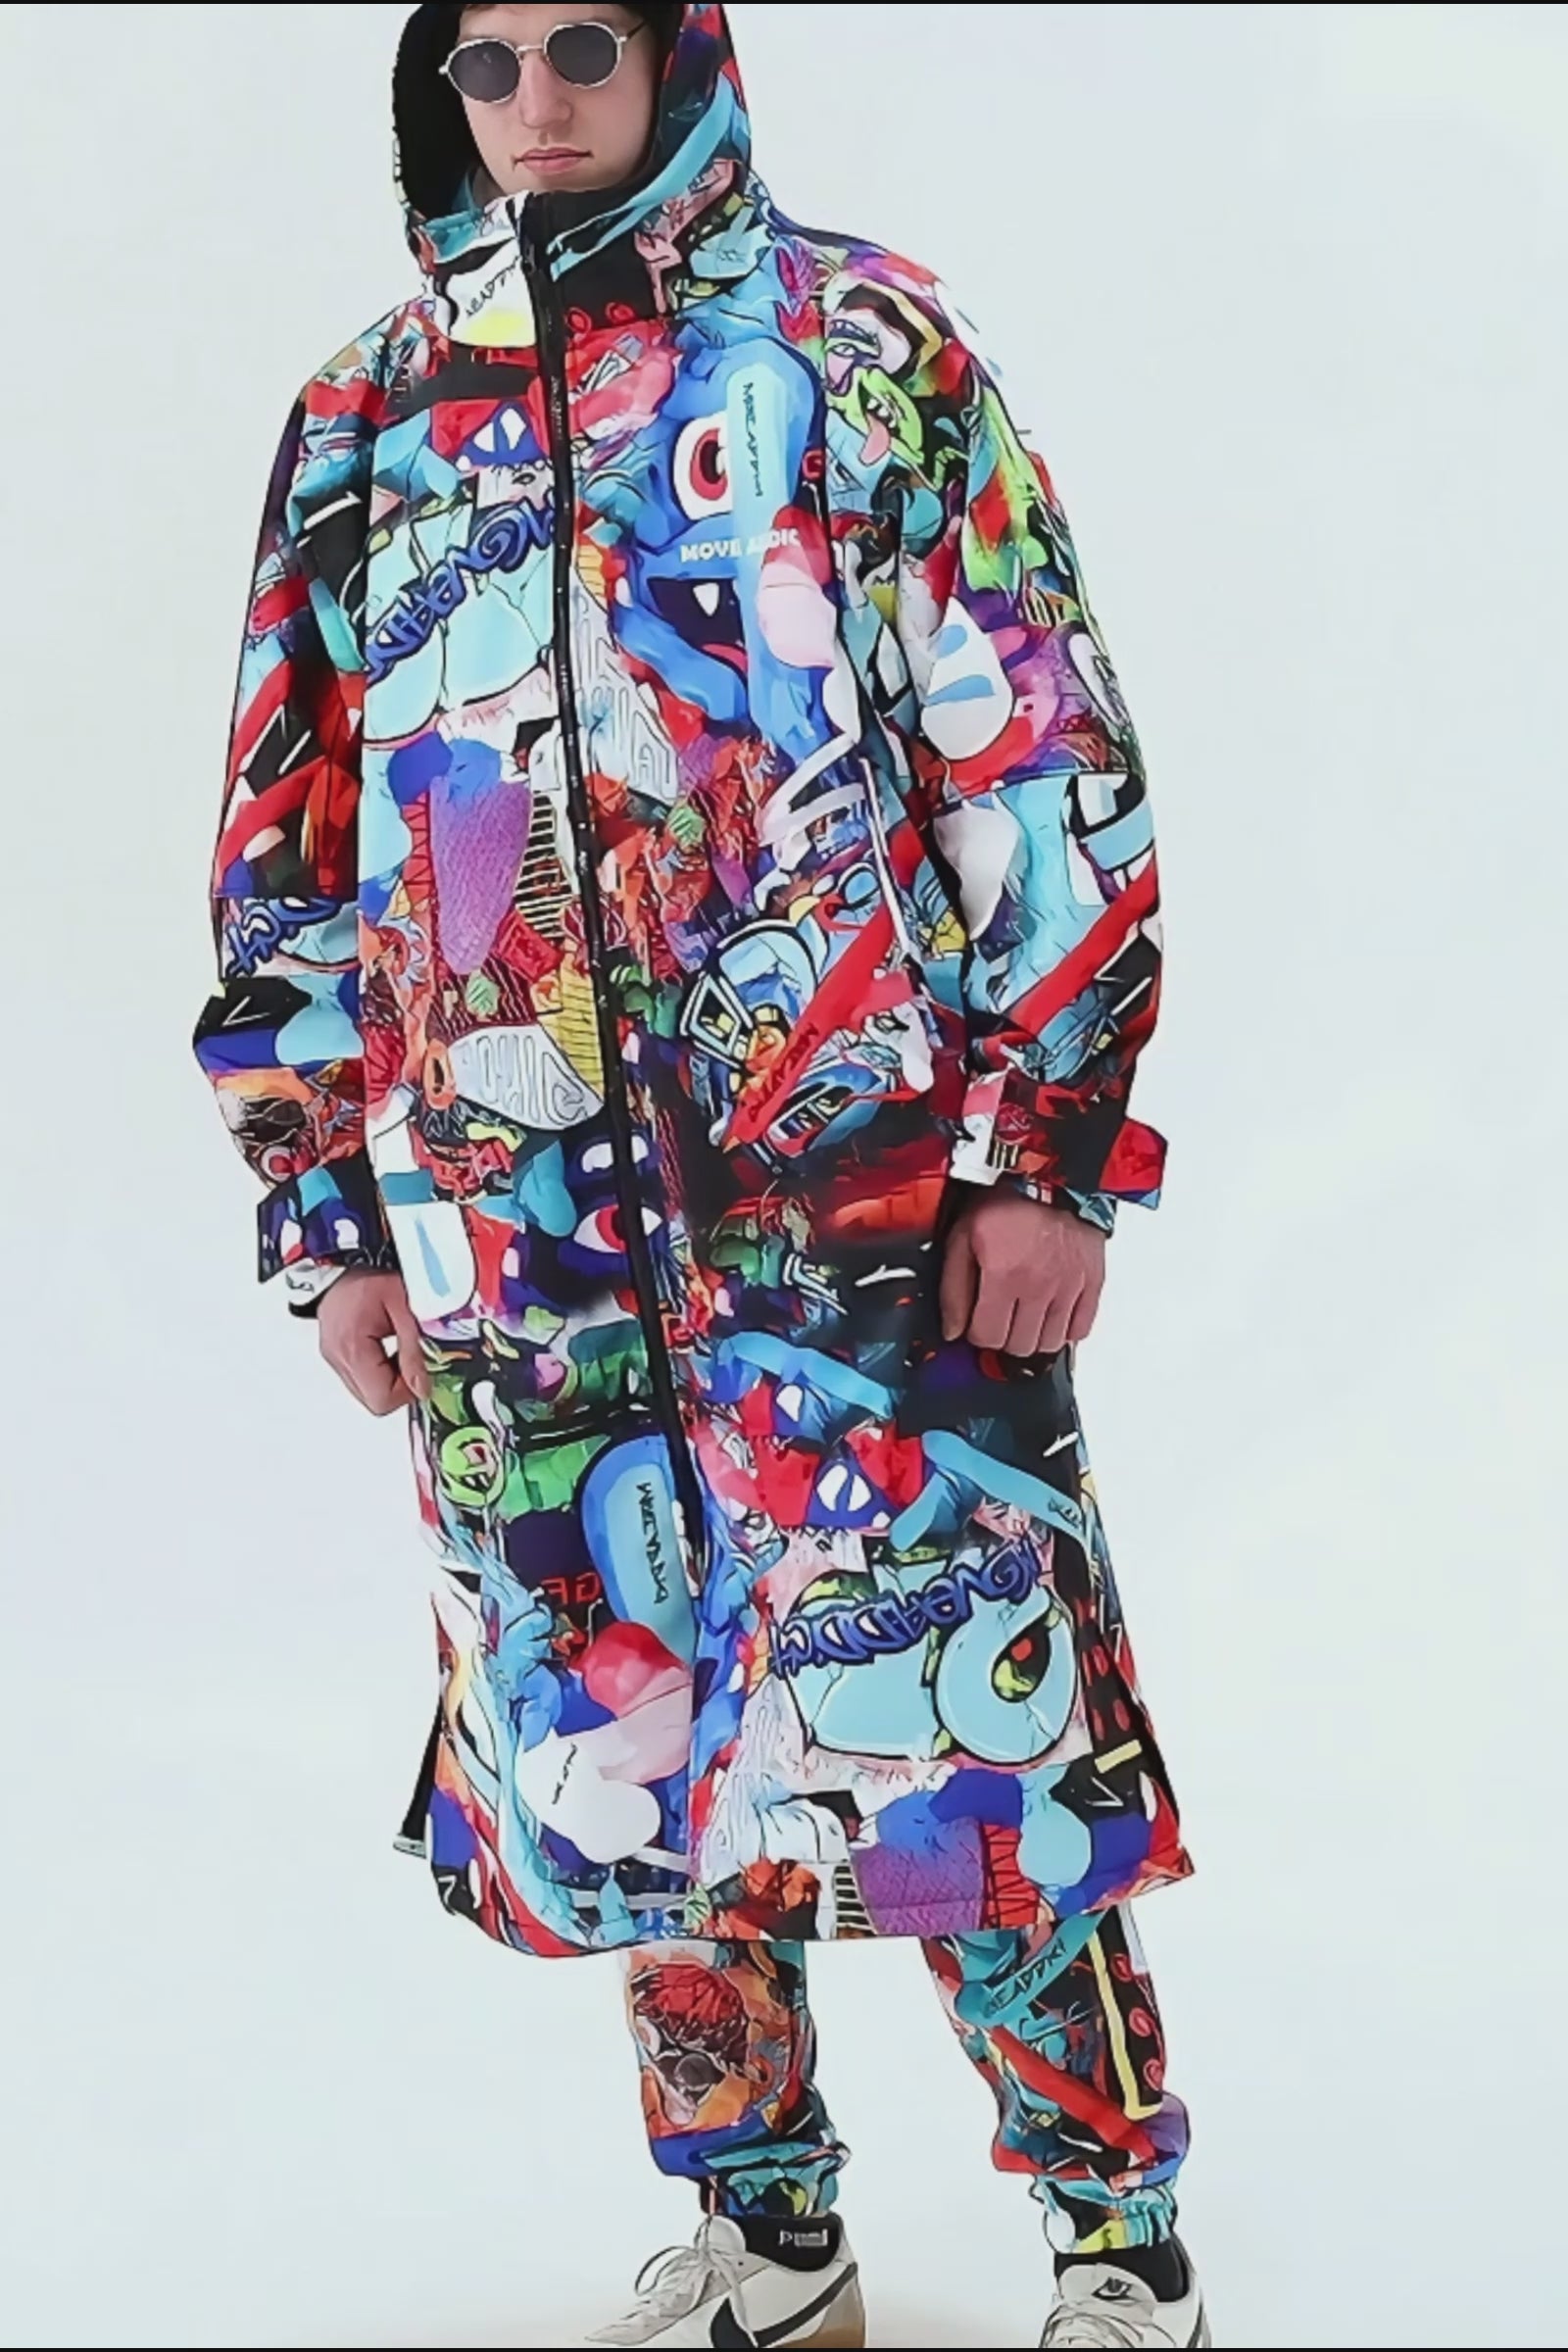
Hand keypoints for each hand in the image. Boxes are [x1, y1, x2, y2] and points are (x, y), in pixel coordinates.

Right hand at [317, 1269, 430, 1414]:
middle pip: (375, 1402)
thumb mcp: (403, 1307)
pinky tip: (386, 1348)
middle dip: (400, 1387)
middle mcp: (338, 1359)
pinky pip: (361, 1380)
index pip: (382, 1399)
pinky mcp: (336, 1357)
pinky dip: (379, 1371)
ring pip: (368, 1394)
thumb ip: (413, 1349)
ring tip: (398, 1348)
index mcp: (352, 1347)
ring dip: (390, 1379)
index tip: (421, 1370)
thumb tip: (423, 1388)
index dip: (408, 1391)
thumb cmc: (370, 1278)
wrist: (341, 1264)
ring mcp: (335, 1360)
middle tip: (412, 1358)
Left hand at [940, 1190, 1105, 1357]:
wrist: (1051, 1175)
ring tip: (1024, 1315)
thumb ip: (954, 1288)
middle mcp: (1040, 1285)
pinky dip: (1065, 1329)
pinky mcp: (1093, 1281)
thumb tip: (952, 1330)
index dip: (976, 1332)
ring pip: (1050, 1343)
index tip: (977, 1319)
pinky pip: (1081, 1329)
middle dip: (1004, 1336)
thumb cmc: (1004, 1202)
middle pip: (1020, 1346)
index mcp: (1003, 1274)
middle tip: (1000, 1316)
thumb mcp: (962, 1237)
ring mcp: (1070, 1286)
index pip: (988, 1336)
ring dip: (1033, 1336)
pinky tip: (1051, 1313)